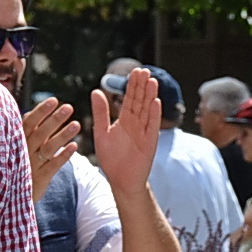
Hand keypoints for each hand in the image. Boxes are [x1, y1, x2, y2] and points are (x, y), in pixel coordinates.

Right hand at [23, 98, 80, 202]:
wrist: (9, 199)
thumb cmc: (15, 168)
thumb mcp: (17, 149)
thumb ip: (25, 133)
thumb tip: (30, 113)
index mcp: (17, 142)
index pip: (29, 123)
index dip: (41, 111)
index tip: (54, 100)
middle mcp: (23, 152)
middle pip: (40, 133)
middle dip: (54, 119)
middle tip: (69, 107)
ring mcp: (31, 166)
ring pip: (48, 148)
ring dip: (62, 135)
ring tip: (77, 124)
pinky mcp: (39, 179)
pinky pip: (53, 166)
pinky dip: (63, 155)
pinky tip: (75, 146)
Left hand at [93, 70, 159, 196]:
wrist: (121, 180)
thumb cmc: (111, 159)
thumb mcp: (101, 132)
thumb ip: (100, 113)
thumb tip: (96, 91)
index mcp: (125, 121)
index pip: (130, 99)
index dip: (132, 86)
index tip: (135, 71)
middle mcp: (136, 124)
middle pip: (140, 101)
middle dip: (142, 86)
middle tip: (144, 70)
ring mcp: (144, 133)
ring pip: (147, 110)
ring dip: (150, 96)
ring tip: (152, 81)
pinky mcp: (150, 143)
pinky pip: (152, 126)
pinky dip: (154, 115)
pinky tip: (155, 102)